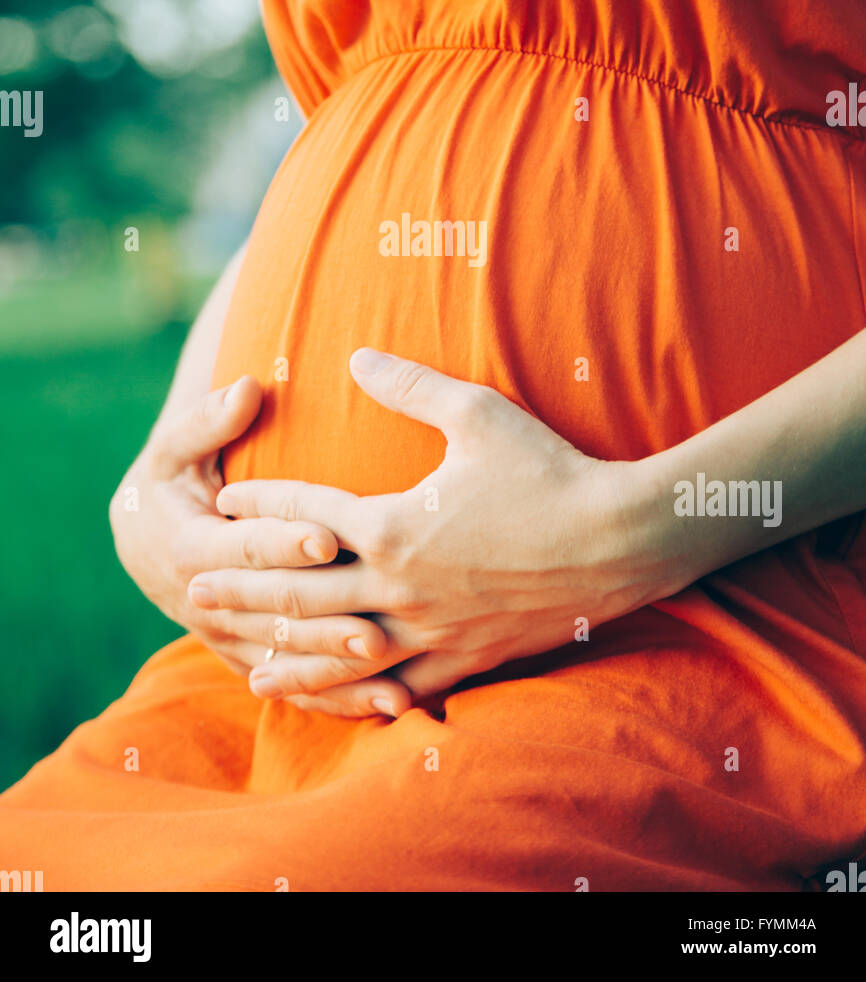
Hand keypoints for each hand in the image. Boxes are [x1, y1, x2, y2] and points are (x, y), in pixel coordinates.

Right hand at [109, 377, 391, 688]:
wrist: (143, 539)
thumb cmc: (172, 477)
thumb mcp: (176, 447)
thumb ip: (210, 420)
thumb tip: (245, 387)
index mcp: (188, 546)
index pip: (244, 547)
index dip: (285, 541)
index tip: (330, 535)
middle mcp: (206, 602)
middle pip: (271, 612)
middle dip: (323, 617)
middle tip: (376, 618)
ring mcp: (229, 637)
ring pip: (286, 657)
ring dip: (335, 664)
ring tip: (388, 659)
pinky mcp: (251, 658)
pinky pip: (296, 685)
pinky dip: (340, 698)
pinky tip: (390, 704)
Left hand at [201, 351, 663, 714]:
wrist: (621, 541)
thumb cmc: (549, 470)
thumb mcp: (478, 413)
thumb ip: (409, 385)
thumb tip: (354, 354)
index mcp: (393, 523)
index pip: (306, 513)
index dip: (261, 502)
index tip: (223, 497)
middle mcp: (400, 584)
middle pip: (302, 590)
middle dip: (244, 587)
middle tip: (192, 589)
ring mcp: (431, 629)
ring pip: (341, 651)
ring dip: (288, 654)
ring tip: (245, 662)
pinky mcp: (465, 658)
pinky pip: (400, 686)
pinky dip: (360, 695)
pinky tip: (340, 703)